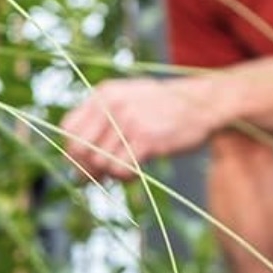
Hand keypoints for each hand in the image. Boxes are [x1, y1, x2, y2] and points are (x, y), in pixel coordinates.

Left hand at [59, 76, 224, 178]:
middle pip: (79, 149)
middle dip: (85, 168)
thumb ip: (102, 119)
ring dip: (109, 174)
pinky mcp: (146, 138)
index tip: (82, 163)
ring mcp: (128, 121)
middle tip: (98, 178)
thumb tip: (74, 156)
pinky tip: (135, 172)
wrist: (204, 103)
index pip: (68, 128)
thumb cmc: (165, 107)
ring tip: (124, 170)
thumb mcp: (129, 98)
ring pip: (99, 162)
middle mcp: (112, 105)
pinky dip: (125, 177)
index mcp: (104, 94)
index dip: (71, 151)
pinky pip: (121, 168)